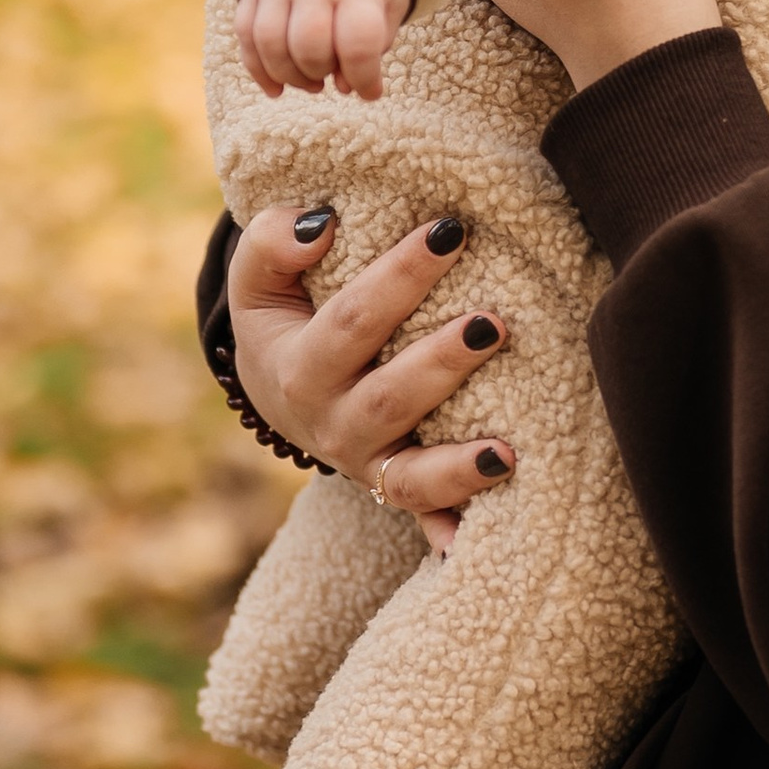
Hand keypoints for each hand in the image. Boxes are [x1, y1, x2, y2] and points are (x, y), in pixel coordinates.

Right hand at [229, 205, 510, 554]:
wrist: (277, 393)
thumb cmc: (285, 318)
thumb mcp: (259, 282)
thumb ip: (270, 243)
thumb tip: (318, 225)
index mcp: (299, 368)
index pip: (352, 320)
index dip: (400, 277)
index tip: (450, 231)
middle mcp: (332, 424)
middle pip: (388, 400)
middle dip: (441, 364)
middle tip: (494, 323)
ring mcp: (365, 464)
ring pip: (408, 476)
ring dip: (458, 466)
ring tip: (509, 448)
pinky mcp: (395, 490)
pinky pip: (423, 517)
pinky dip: (448, 534)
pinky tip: (478, 544)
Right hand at [238, 0, 412, 99]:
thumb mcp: (389, 2)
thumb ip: (374, 45)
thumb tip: (345, 87)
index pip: (358, 40)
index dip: (364, 76)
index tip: (371, 92)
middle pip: (308, 43)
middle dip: (320, 73)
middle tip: (332, 77)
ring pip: (269, 41)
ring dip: (288, 75)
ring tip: (311, 83)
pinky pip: (245, 34)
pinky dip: (258, 69)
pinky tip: (277, 87)